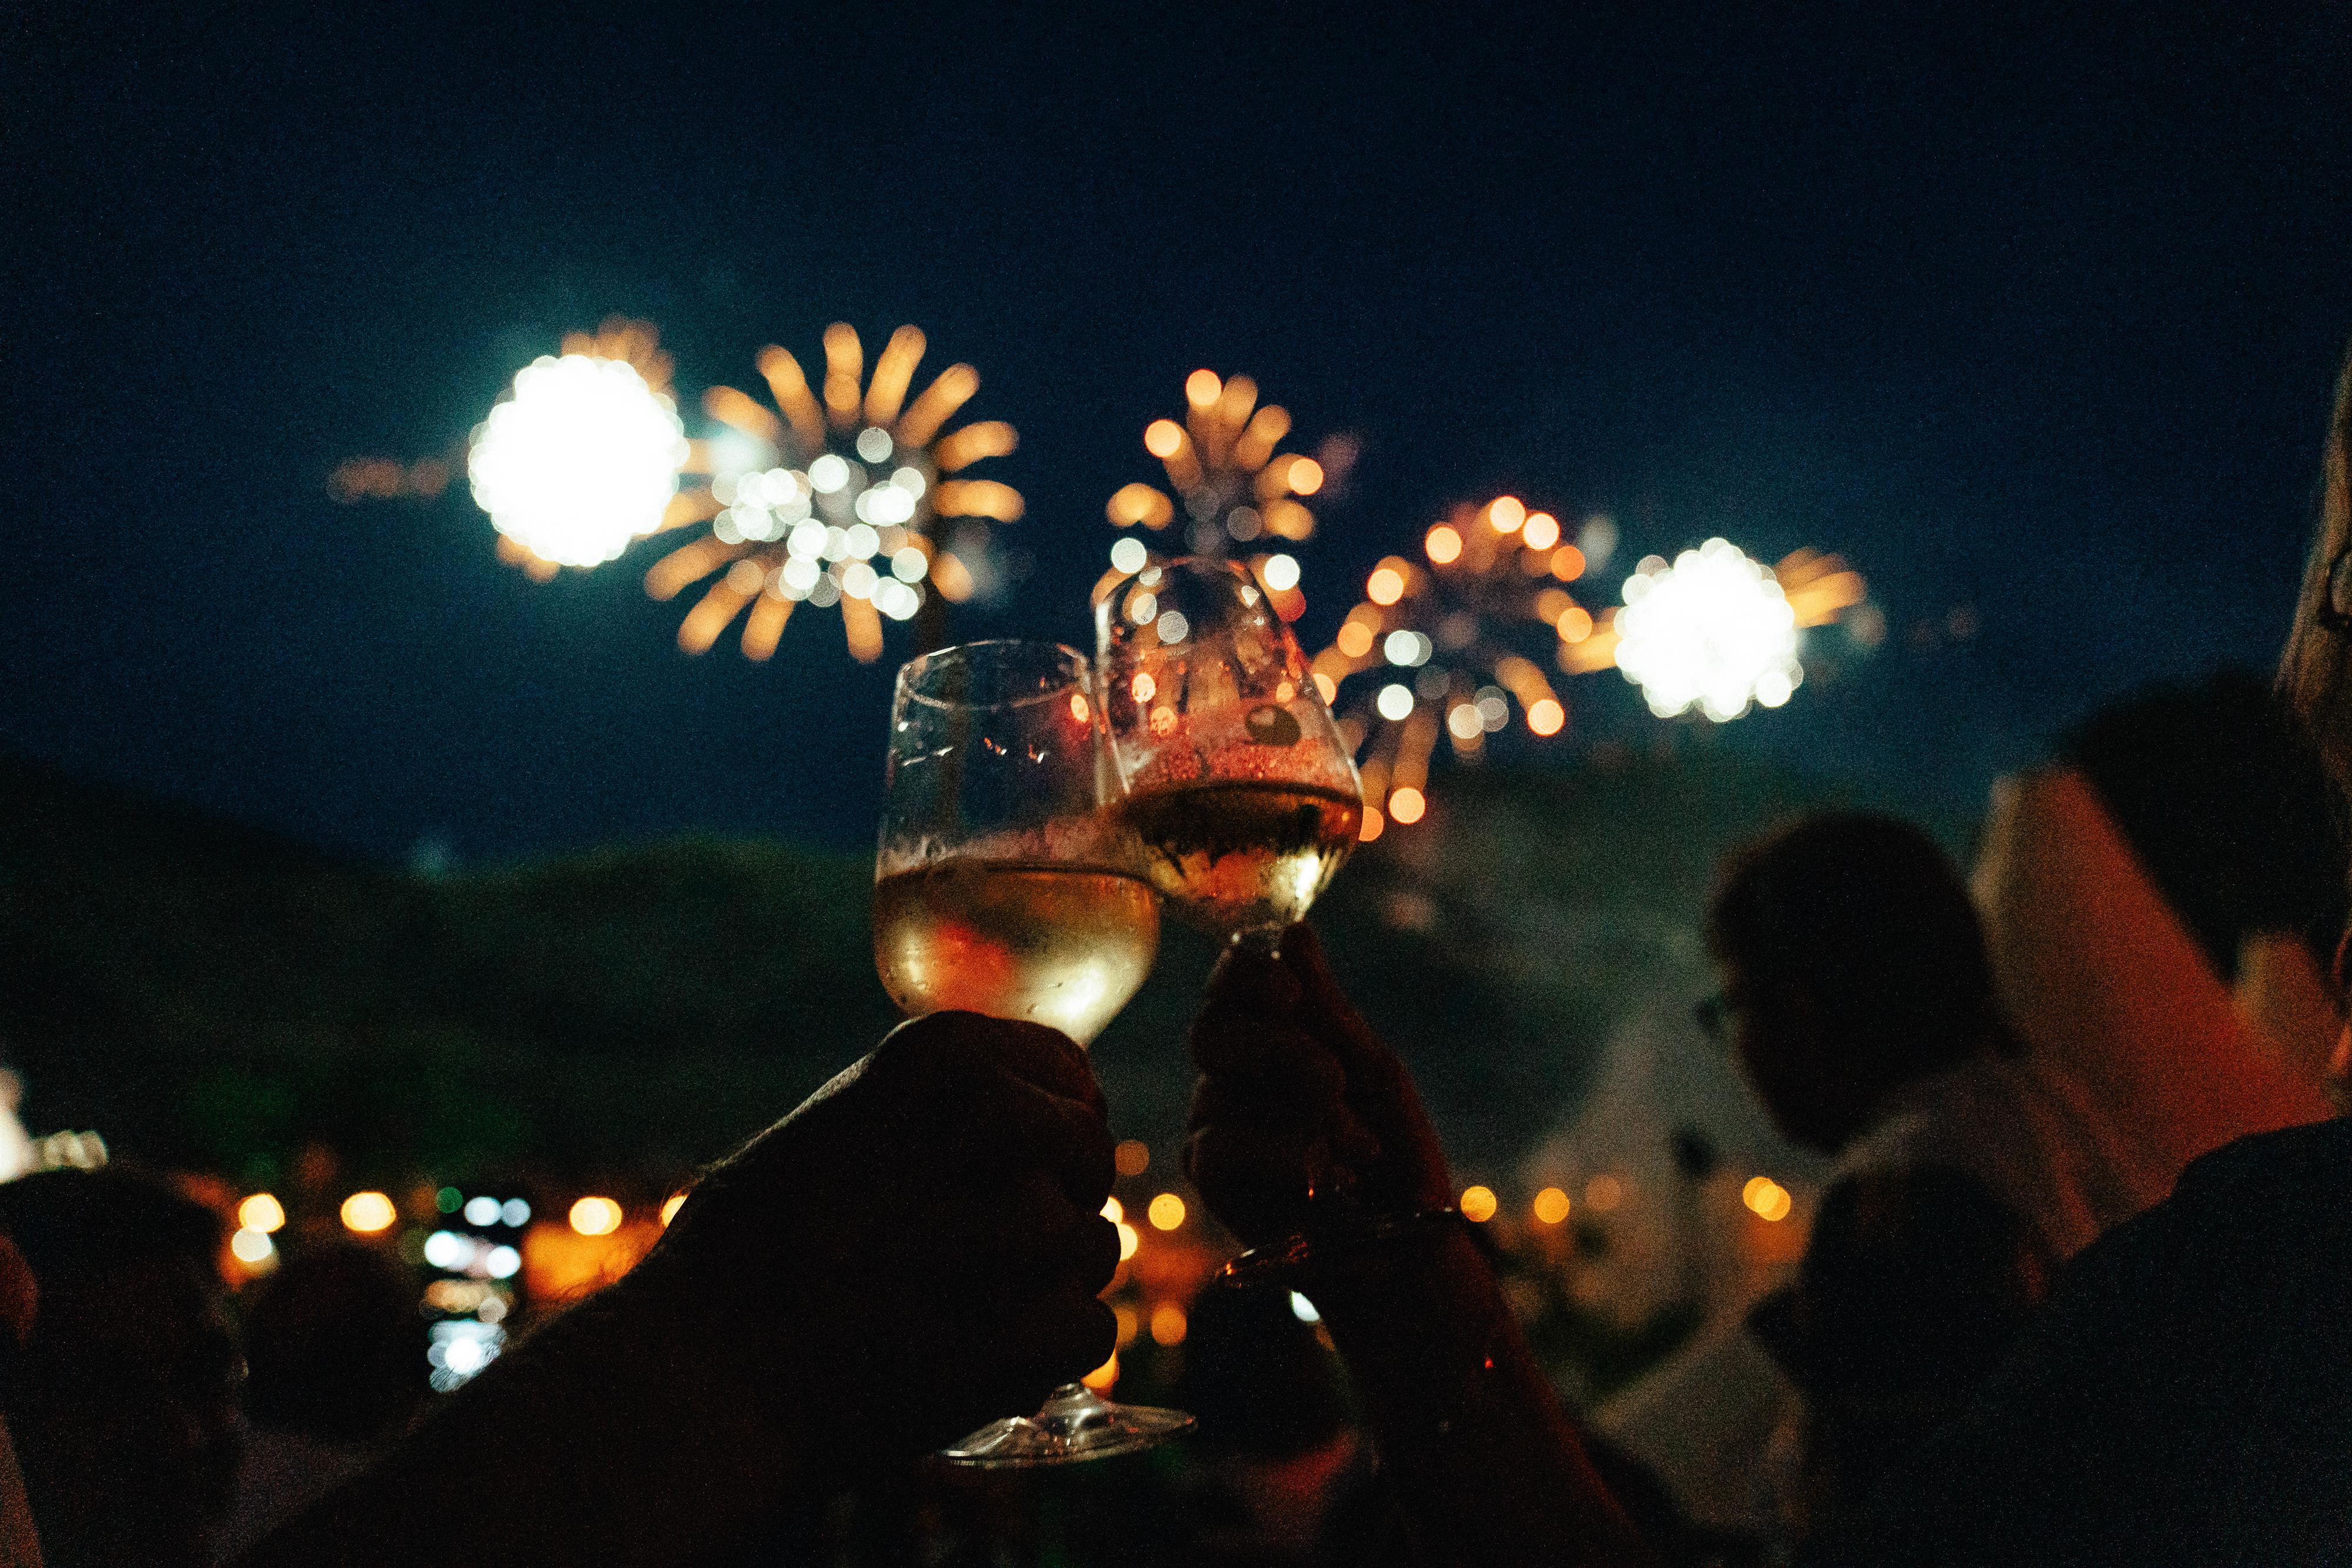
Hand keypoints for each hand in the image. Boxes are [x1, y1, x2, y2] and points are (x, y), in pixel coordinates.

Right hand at [641, 1011, 1119, 1451]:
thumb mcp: (838, 1129)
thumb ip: (932, 1116)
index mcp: (946, 1054)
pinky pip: (1092, 1332)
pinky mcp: (1035, 1326)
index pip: (1066, 1072)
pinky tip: (974, 1368)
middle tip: (983, 1258)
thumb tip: (1024, 1124)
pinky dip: (1043, 1363)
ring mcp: (1022, 1220)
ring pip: (1097, 1248)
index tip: (1011, 1173)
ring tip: (956, 1315)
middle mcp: (997, 1116)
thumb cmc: (747, 1255)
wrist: (702, 1375)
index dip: (1049, 1129)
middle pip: (1091, 1154)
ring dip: (1046, 1289)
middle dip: (1058, 1205)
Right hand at [1185, 924, 1452, 1246]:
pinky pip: (1221, 1144)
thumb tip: (1294, 931)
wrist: (1406, 1247)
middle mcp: (1232, 1070)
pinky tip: (1329, 1180)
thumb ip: (1327, 1008)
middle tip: (1333, 1079)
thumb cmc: (1395, 1153)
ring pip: (1224, 1090)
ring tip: (1359, 1151)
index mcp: (1272, 1031)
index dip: (1246, 972)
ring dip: (1307, 1118)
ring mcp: (1215, 1120)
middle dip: (1279, 1048)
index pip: (1233, 979)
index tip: (1287, 991)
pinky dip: (1285, 1156)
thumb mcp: (1373, 1069)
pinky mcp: (1209, 1174)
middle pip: (1215, 1028)